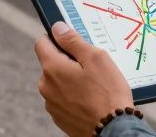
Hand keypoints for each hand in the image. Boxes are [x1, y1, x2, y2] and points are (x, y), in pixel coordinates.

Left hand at [35, 21, 132, 136]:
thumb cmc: (107, 93)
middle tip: (90, 67)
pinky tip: (90, 100)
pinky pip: (62, 99)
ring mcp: (51, 104)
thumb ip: (73, 41)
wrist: (114, 130)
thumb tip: (57, 28)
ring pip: (57, 82)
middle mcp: (45, 86)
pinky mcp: (59, 117)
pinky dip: (73, 96)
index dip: (56, 38)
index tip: (71, 42)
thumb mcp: (95, 58)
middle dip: (67, 61)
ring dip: (70, 80)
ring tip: (93, 86)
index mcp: (51, 67)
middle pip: (51, 63)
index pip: (41, 42)